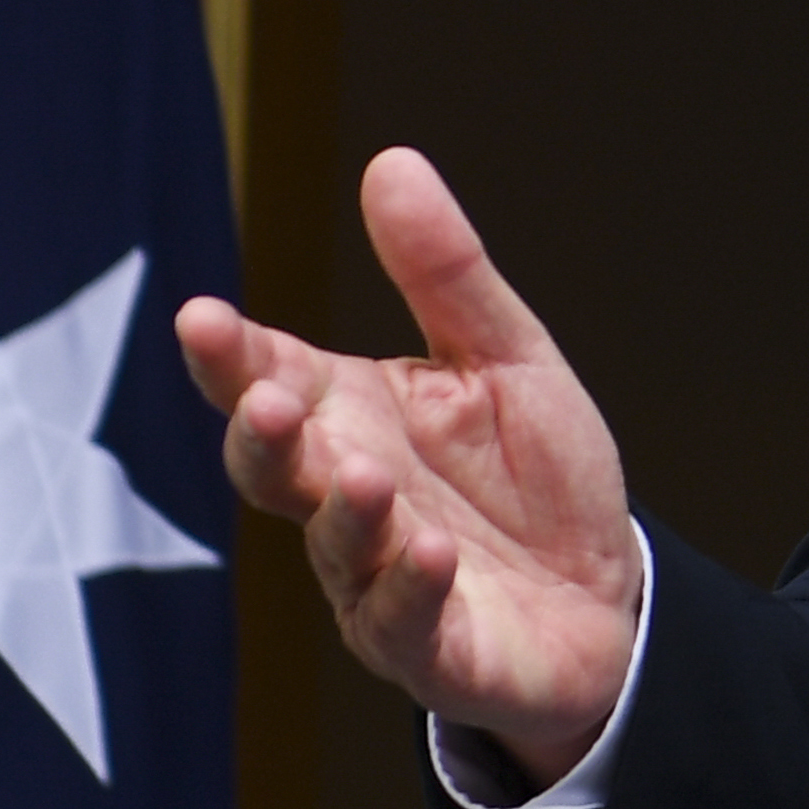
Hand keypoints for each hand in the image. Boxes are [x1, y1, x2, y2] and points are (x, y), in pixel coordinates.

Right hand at [172, 147, 645, 784]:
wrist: (607, 600)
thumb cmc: (538, 477)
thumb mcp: (506, 359)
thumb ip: (445, 276)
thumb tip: (391, 161)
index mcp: (353, 418)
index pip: (271, 378)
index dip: (231, 356)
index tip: (201, 318)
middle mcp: (345, 498)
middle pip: (275, 468)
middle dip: (262, 434)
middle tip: (267, 396)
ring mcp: (376, 578)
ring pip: (333, 547)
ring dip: (342, 512)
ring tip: (358, 473)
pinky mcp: (429, 647)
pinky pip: (404, 623)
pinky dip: (410, 587)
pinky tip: (430, 553)